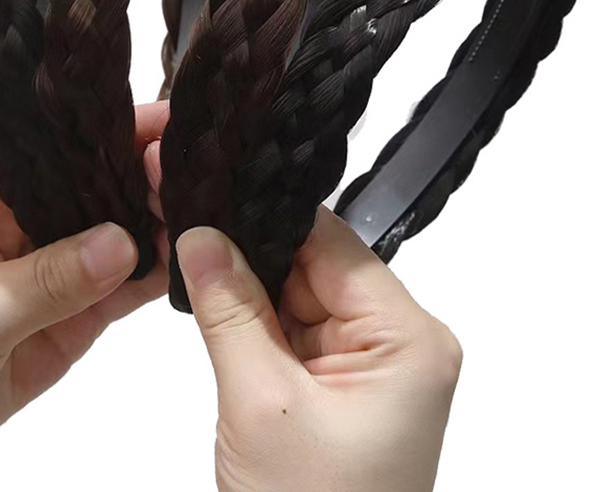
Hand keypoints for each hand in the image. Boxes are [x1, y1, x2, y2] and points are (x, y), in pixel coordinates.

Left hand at [0, 101, 168, 487]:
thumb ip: (45, 280)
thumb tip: (125, 241)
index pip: (59, 150)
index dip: (114, 137)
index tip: (173, 130)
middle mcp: (22, 212)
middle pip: (97, 184)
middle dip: (149, 178)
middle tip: (206, 176)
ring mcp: (49, 261)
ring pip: (117, 232)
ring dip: (161, 224)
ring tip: (214, 212)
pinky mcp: (68, 308)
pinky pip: (118, 284)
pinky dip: (153, 273)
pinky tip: (191, 260)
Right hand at [174, 206, 462, 491]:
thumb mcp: (259, 403)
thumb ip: (230, 309)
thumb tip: (202, 238)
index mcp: (409, 340)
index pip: (334, 244)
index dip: (271, 220)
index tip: (214, 203)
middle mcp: (403, 346)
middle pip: (317, 267)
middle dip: (256, 262)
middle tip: (196, 250)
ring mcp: (375, 369)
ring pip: (301, 297)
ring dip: (256, 301)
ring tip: (213, 305)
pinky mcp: (347, 389)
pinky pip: (298, 334)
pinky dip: (262, 333)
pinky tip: (233, 337)